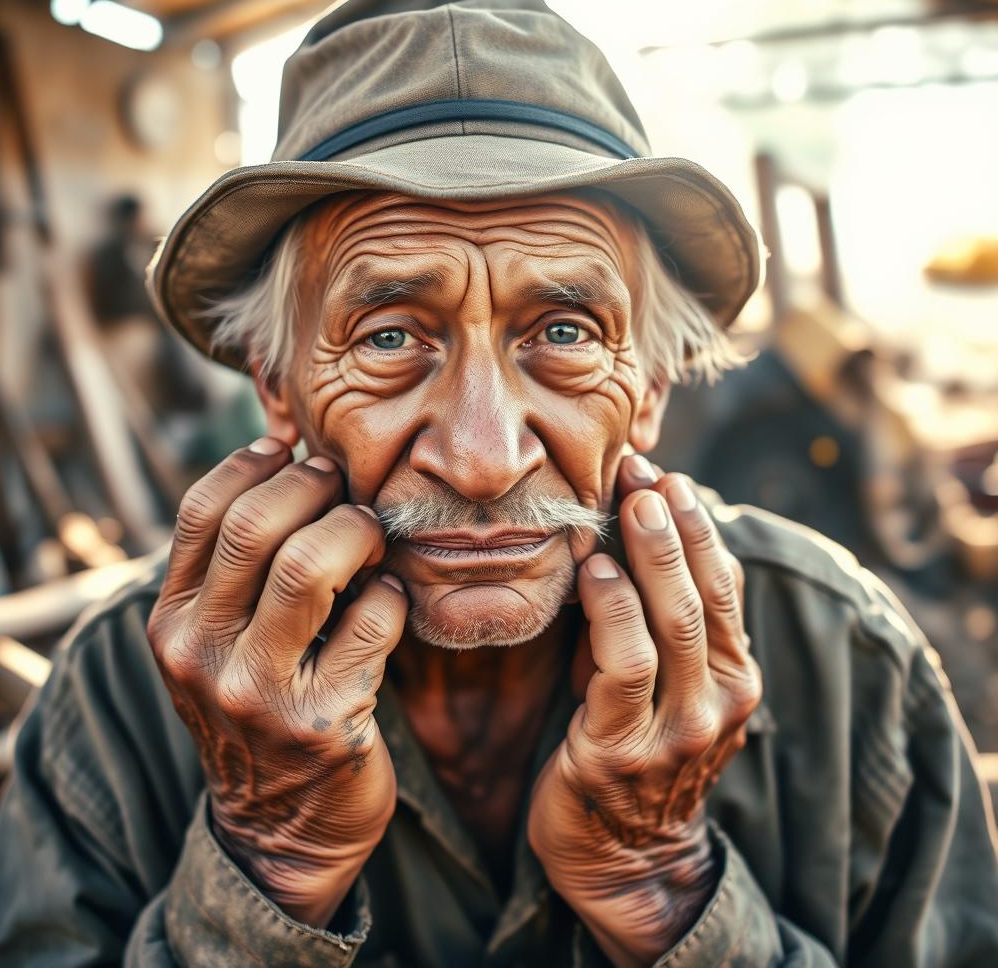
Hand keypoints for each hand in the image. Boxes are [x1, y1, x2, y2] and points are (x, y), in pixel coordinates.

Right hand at [147, 438, 407, 925]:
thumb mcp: (221, 641)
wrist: (279, 829)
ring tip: (371, 537)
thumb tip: (287, 458)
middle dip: (315, 487)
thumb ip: (236, 567)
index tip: (294, 450)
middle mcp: (201, 654)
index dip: (255, 464)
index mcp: (172, 621)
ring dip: (356, 532)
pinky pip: (373, 622)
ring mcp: (258, 693)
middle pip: (256, 526)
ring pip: (311, 565)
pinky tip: (392, 596)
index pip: (202, 511)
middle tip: (345, 487)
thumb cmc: (260, 708)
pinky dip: (393, 593)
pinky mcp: (323, 724)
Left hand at [528, 455, 761, 966]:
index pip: (723, 584)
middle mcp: (721, 699)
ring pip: (673, 621)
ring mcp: (680, 727)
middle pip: (703, 592)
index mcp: (735, 674)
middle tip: (643, 468)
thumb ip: (658, 623)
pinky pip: (623, 663)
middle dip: (675, 522)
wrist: (626, 860)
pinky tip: (594, 568)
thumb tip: (629, 538)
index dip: (697, 525)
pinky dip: (611, 608)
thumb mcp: (661, 682)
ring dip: (653, 554)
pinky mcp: (623, 748)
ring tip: (631, 501)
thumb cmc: (635, 750)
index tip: (665, 474)